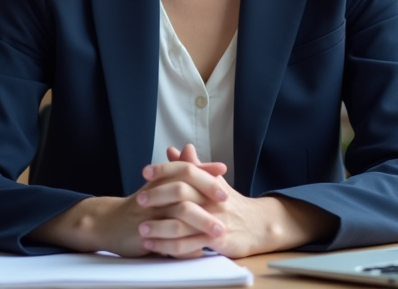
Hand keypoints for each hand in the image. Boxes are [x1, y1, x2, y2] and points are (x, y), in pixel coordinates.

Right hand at [29, 149, 228, 256]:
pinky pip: (168, 244)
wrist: (107, 223)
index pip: (184, 171)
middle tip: (228, 205)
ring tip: (219, 232)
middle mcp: (153, 196)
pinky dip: (186, 248)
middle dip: (207, 200)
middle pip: (183, 193)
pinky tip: (201, 251)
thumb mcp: (158, 183)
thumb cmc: (139, 204)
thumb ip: (182, 170)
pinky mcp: (144, 238)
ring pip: (177, 219)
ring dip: (200, 225)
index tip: (225, 176)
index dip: (205, 174)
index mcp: (158, 181)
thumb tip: (201, 155)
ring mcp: (148, 217)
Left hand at [141, 145, 336, 258]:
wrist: (258, 225)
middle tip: (139, 201)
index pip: (185, 171)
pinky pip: (190, 246)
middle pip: (182, 194)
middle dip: (159, 198)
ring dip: (160, 228)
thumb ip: (193, 167)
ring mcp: (214, 220)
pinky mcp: (217, 241)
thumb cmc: (230, 203)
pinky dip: (170, 247)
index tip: (145, 172)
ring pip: (183, 223)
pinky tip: (155, 247)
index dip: (165, 169)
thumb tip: (177, 149)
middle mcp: (212, 200)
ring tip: (142, 230)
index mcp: (210, 183)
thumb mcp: (213, 182)